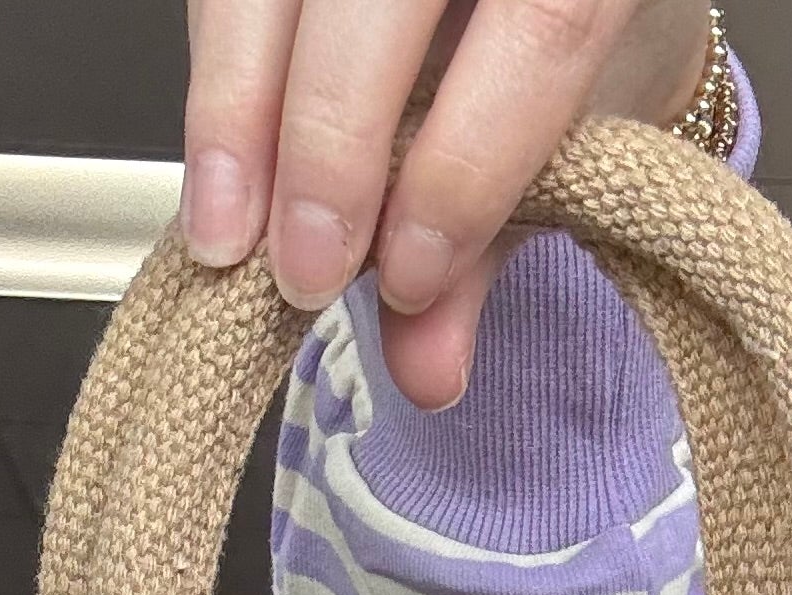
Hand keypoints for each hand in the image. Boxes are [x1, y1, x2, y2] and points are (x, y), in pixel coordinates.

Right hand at [182, 0, 710, 406]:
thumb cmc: (573, 26)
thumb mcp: (568, 134)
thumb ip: (494, 241)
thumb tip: (426, 364)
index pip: (540, 30)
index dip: (465, 166)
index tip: (409, 276)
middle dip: (328, 144)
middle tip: (301, 270)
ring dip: (235, 107)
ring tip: (226, 229)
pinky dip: (218, 69)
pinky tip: (221, 161)